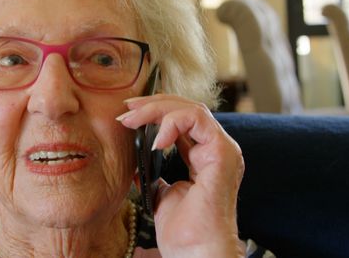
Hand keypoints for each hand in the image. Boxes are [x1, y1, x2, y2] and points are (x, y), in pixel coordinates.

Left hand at [117, 94, 244, 257]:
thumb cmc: (182, 231)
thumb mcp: (159, 192)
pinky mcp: (222, 153)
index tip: (127, 115)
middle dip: (153, 104)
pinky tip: (156, 139)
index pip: (182, 119)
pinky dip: (173, 122)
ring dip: (158, 108)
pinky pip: (197, 120)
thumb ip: (153, 170)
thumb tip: (135, 154)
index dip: (154, 111)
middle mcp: (216, 149)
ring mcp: (222, 149)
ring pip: (192, 108)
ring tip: (133, 119)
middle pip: (186, 108)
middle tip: (126, 109)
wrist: (194, 251)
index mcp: (204, 155)